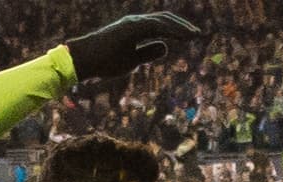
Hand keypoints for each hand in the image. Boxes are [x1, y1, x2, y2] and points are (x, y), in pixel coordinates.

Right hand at [66, 12, 199, 80]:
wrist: (85, 60)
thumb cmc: (105, 61)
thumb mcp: (132, 60)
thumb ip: (148, 52)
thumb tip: (165, 46)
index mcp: (136, 28)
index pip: (161, 25)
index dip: (177, 29)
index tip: (192, 36)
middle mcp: (136, 22)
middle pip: (165, 19)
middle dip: (182, 26)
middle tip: (197, 34)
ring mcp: (133, 23)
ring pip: (162, 21)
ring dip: (180, 27)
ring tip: (194, 35)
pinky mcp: (131, 28)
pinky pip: (156, 26)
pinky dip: (171, 30)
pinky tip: (183, 36)